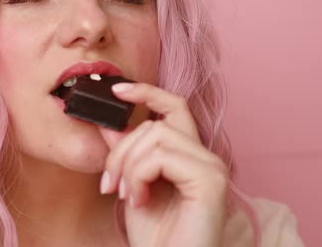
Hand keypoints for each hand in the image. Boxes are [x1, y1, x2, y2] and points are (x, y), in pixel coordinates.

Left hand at [98, 82, 227, 246]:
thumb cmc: (155, 237)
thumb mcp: (131, 186)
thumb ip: (126, 153)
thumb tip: (109, 123)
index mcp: (189, 157)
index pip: (174, 107)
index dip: (147, 92)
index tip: (116, 89)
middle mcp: (206, 158)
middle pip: (155, 125)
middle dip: (121, 151)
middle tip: (108, 184)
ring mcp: (212, 168)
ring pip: (156, 136)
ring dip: (128, 166)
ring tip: (125, 196)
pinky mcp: (211, 181)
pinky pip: (162, 157)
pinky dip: (139, 177)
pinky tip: (139, 202)